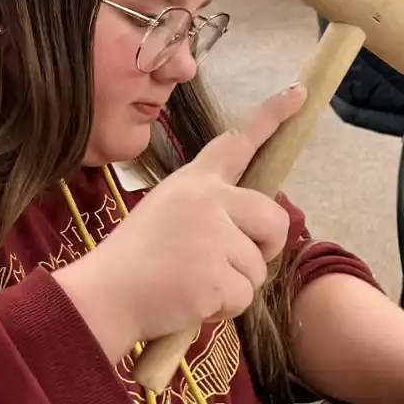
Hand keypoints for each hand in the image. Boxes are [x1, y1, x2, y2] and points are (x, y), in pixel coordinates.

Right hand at [53, 84, 303, 364]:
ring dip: (235, 284)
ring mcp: (214, 237)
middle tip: (231, 265)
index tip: (300, 94)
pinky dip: (225, 308)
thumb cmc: (135, 261)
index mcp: (193, 182)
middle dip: (266, 246)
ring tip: (192, 283)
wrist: (104, 296)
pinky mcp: (217, 276)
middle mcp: (208, 201)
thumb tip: (255, 230)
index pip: (237, 142)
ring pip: (258, 266)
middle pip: (273, 218)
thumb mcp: (167, 213)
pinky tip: (192, 301)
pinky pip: (244, 296)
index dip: (271, 118)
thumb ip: (211, 211)